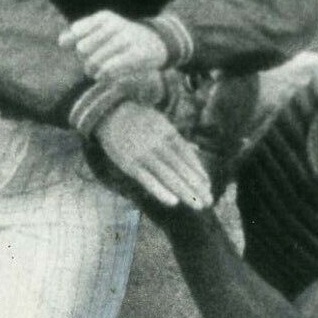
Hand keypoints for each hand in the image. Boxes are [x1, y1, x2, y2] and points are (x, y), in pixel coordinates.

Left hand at [58, 11, 168, 79]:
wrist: (156, 43)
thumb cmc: (123, 38)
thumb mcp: (102, 30)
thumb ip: (79, 34)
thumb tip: (61, 42)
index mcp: (104, 17)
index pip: (76, 32)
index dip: (76, 44)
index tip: (86, 50)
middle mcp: (114, 25)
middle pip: (82, 49)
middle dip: (85, 59)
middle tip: (93, 63)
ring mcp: (126, 39)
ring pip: (94, 61)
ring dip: (93, 72)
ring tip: (99, 73)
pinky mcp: (136, 55)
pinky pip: (108, 70)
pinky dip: (103, 77)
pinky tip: (106, 77)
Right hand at [90, 102, 212, 213]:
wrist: (109, 112)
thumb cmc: (138, 119)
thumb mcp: (160, 122)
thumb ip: (177, 138)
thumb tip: (197, 148)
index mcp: (167, 132)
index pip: (187, 154)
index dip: (198, 170)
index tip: (208, 185)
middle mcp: (158, 144)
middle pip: (181, 168)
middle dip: (196, 186)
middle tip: (209, 201)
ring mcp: (143, 154)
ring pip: (168, 175)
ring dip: (184, 192)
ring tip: (198, 206)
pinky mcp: (128, 163)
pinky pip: (147, 179)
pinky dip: (160, 190)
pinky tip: (173, 202)